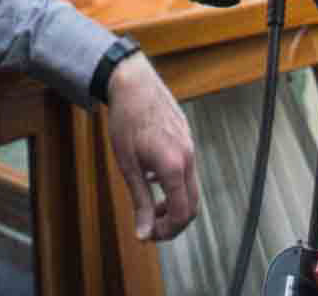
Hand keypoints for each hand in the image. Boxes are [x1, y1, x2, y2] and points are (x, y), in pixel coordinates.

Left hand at [104, 51, 198, 241]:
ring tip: (150, 203)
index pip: (182, 214)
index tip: (147, 234)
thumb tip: (144, 235)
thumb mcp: (128, 165)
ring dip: (174, 203)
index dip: (166, 232)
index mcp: (174, 165)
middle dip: (173, 222)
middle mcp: (188, 155)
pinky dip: (175, 183)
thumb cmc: (126, 121)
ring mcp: (190, 144)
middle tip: (150, 225)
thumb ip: (140, 201)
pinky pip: (188, 168)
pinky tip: (153, 176)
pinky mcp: (186, 135)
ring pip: (191, 187)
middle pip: (192, 205)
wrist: (132, 81)